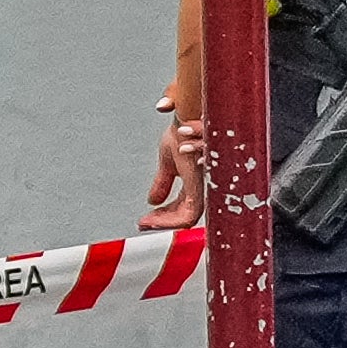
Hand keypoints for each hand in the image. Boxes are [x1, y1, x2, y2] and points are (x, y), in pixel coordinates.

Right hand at [145, 106, 219, 227]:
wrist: (184, 123)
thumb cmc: (181, 134)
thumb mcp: (167, 161)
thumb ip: (163, 182)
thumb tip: (152, 201)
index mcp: (195, 181)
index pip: (182, 206)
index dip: (164, 215)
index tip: (145, 219)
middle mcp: (201, 187)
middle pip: (184, 215)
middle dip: (162, 222)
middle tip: (143, 224)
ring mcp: (203, 190)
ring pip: (186, 219)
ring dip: (164, 223)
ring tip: (145, 222)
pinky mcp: (200, 190)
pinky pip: (188, 216)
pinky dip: (169, 220)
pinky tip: (151, 219)